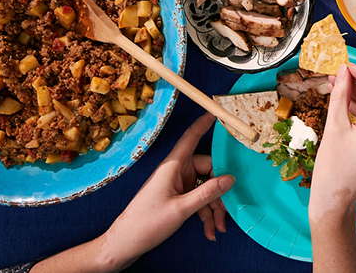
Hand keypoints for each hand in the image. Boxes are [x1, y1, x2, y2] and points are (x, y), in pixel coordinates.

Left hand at [99, 113, 234, 266]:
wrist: (125, 244)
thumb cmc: (146, 224)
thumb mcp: (181, 209)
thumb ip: (207, 193)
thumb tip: (230, 179)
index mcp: (173, 166)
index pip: (191, 138)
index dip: (204, 124)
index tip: (217, 112)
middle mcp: (177, 172)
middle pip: (209, 170)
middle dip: (220, 192)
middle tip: (227, 209)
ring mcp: (178, 184)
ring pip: (206, 188)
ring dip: (214, 208)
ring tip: (218, 227)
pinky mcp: (178, 197)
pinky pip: (199, 199)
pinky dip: (206, 214)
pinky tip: (209, 230)